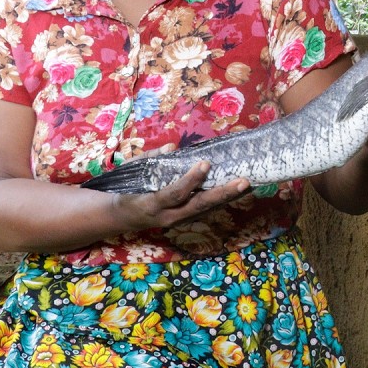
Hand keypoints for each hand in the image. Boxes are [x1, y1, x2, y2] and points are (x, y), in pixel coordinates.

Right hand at [112, 161, 250, 229]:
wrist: (120, 217)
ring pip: (206, 210)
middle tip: (243, 182)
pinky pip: (205, 211)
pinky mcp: (185, 220)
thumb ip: (151, 159)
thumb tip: (173, 146)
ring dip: (227, 198)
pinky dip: (221, 201)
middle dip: (222, 194)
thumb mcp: (132, 171)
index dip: (190, 180)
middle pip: (199, 206)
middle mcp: (167, 217)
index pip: (174, 193)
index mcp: (151, 205)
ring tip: (247, 185)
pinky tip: (236, 191)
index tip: (205, 163)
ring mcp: (178, 221)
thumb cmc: (126, 189)